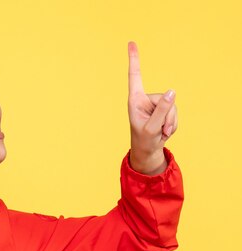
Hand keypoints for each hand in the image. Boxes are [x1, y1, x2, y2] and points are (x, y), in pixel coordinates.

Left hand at [127, 41, 177, 174]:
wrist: (148, 150)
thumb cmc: (144, 140)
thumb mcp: (152, 127)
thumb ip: (162, 111)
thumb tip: (172, 92)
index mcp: (135, 100)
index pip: (135, 76)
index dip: (134, 59)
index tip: (131, 43)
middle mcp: (145, 99)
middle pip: (165, 98)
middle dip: (167, 116)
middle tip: (159, 130)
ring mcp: (155, 103)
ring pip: (173, 106)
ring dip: (170, 121)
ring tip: (161, 132)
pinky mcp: (164, 109)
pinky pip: (175, 112)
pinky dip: (173, 124)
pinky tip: (164, 131)